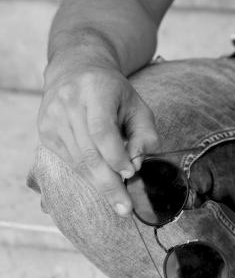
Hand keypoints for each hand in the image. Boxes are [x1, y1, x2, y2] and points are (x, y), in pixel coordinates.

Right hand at [38, 60, 160, 214]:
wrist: (76, 69)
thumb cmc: (112, 90)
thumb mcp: (137, 102)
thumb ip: (145, 132)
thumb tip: (138, 163)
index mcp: (95, 90)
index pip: (102, 131)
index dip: (116, 156)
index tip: (131, 173)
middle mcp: (69, 103)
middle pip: (88, 152)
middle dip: (108, 184)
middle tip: (124, 208)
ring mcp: (52, 118)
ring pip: (77, 161)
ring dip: (98, 183)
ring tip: (117, 200)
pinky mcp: (45, 131)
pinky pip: (68, 160)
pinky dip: (86, 174)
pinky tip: (100, 181)